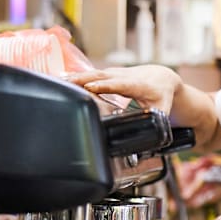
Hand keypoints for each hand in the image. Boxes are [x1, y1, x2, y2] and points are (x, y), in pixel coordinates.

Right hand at [66, 65, 181, 113]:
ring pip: (96, 73)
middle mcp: (127, 76)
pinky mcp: (110, 73)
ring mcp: (117, 73)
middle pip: (103, 76)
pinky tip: (60, 79)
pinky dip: (78, 76)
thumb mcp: (162, 110)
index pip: (122, 85)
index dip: (106, 86)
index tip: (90, 87)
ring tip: (57, 81)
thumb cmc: (162, 95)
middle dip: (84, 78)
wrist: (163, 76)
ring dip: (77, 76)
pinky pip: (93, 74)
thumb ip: (155, 124)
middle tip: (64, 83)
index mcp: (140, 85)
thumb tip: (148, 146)